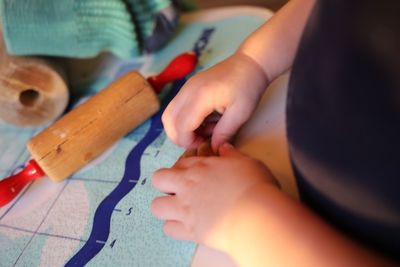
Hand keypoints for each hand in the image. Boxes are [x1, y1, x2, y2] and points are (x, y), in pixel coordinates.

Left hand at [151, 143, 278, 251]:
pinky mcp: (189, 231)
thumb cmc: (255, 186)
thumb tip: (223, 148)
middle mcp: (187, 186)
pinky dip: (175, 228)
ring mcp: (185, 210)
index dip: (184, 169)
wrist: (257, 217)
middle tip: (180, 190)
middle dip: (165, 184)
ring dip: (165, 207)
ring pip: (156, 206)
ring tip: (180, 210)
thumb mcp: (246, 162)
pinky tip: (188, 227)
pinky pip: (168, 229)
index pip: (179, 163)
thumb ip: (231, 155)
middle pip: (158, 180)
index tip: (194, 175)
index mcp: (200, 167)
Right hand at [162, 52, 268, 150]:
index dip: (188, 141)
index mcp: (200, 97)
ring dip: (180, 129)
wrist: (249, 63)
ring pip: (168, 114)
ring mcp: (185, 87)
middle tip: (201, 141)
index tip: (203, 144)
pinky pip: (175, 107)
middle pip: (168, 121)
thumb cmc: (248, 87)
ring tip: (202, 132)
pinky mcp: (187, 87)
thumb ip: (224, 132)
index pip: (181, 126)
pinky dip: (182, 120)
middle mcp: (187, 91)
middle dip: (180, 137)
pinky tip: (202, 122)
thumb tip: (213, 148)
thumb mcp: (240, 113)